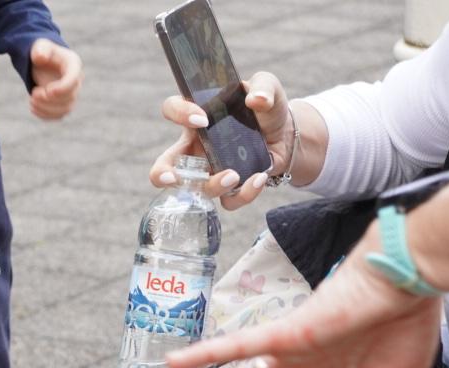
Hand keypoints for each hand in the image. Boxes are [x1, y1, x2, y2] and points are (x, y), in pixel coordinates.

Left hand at [28, 40, 81, 119]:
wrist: (42, 63)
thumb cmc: (42, 53)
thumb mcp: (39, 47)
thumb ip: (40, 49)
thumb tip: (40, 57)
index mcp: (73, 64)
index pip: (73, 79)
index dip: (62, 88)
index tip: (48, 91)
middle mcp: (76, 81)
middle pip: (69, 97)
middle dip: (50, 99)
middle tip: (34, 93)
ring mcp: (71, 94)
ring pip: (65, 109)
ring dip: (46, 109)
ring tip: (32, 101)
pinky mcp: (63, 104)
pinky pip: (58, 115)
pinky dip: (45, 115)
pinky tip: (34, 108)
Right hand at [148, 71, 292, 207]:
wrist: (286, 136)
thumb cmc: (266, 108)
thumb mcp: (268, 86)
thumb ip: (263, 86)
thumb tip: (256, 100)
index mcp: (198, 117)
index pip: (172, 109)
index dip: (179, 114)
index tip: (202, 120)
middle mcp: (196, 147)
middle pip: (164, 165)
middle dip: (161, 174)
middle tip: (171, 178)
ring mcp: (210, 171)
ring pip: (197, 188)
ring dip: (212, 185)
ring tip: (234, 176)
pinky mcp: (229, 188)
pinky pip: (228, 200)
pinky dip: (244, 194)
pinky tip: (259, 178)